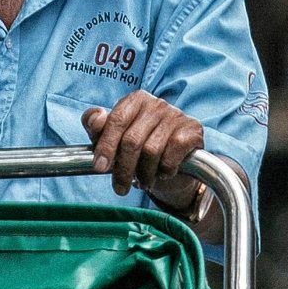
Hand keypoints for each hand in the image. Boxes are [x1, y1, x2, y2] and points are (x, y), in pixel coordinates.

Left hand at [82, 94, 204, 208]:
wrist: (174, 164)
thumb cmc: (139, 148)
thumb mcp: (114, 139)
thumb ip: (98, 128)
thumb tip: (95, 118)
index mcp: (135, 100)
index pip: (116, 120)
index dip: (106, 146)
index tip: (99, 167)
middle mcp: (157, 103)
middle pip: (132, 140)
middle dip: (123, 169)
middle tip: (119, 188)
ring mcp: (176, 115)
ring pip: (151, 151)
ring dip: (144, 173)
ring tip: (143, 181)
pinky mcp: (192, 130)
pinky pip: (171, 156)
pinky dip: (164, 170)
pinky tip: (163, 173)